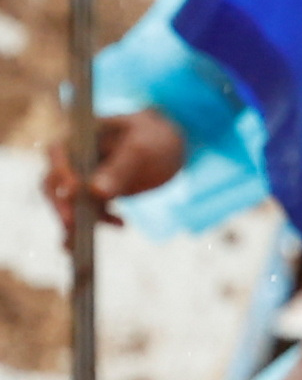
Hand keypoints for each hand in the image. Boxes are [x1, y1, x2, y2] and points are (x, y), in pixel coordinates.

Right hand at [44, 105, 183, 236]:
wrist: (168, 144)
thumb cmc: (152, 137)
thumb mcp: (141, 149)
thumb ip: (119, 169)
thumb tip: (95, 192)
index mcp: (77, 138)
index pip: (56, 154)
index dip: (60, 172)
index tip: (74, 190)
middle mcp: (73, 159)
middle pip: (55, 184)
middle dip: (62, 205)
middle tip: (73, 225)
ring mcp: (82, 178)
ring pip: (69, 204)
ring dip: (77, 223)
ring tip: (85, 243)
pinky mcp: (94, 195)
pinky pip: (87, 214)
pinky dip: (97, 223)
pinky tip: (121, 225)